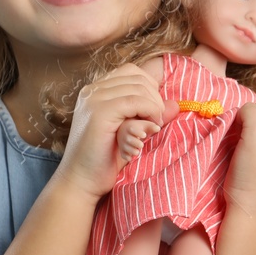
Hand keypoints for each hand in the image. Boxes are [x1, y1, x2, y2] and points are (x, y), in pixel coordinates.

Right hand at [52, 64, 166, 200]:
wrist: (80, 181)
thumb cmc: (105, 160)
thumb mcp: (131, 132)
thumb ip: (149, 115)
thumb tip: (175, 104)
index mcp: (95, 91)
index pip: (131, 72)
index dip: (150, 88)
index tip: (155, 111)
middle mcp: (92, 90)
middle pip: (137, 78)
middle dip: (155, 98)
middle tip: (158, 122)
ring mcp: (94, 99)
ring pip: (139, 87)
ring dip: (154, 106)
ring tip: (154, 128)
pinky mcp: (100, 112)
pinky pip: (136, 101)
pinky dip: (150, 112)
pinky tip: (152, 128)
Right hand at [118, 118, 159, 163]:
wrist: (124, 131)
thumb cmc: (138, 128)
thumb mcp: (145, 125)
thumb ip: (152, 127)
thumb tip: (158, 128)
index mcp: (131, 128)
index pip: (133, 130)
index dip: (138, 133)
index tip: (144, 135)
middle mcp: (125, 136)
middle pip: (129, 140)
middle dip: (136, 143)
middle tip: (141, 145)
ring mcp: (123, 143)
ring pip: (126, 148)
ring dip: (132, 151)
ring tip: (137, 152)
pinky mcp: (122, 150)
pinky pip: (123, 155)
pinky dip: (127, 157)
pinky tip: (131, 157)